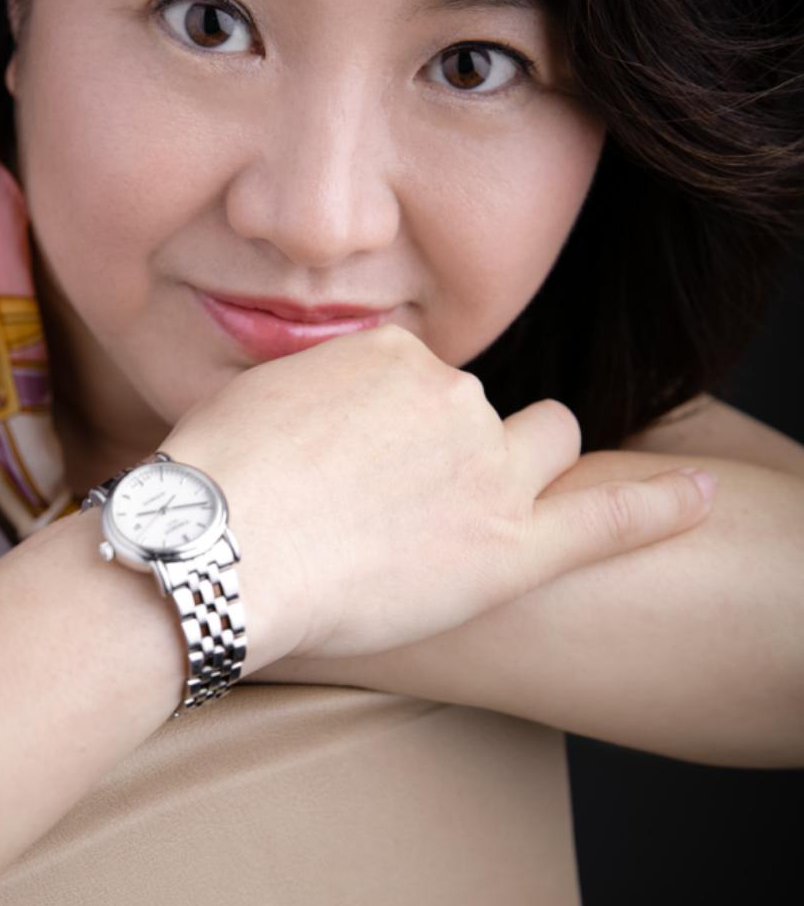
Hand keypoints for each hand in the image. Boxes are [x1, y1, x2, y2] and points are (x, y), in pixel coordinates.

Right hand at [159, 323, 714, 662]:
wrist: (211, 553)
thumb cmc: (203, 488)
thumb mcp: (245, 402)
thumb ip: (304, 395)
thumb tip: (307, 417)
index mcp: (390, 352)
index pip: (421, 379)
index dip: (398, 426)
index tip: (363, 465)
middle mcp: (453, 394)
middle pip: (486, 410)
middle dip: (460, 446)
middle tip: (401, 504)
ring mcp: (487, 465)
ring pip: (547, 443)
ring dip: (525, 468)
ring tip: (471, 517)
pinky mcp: (509, 542)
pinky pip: (609, 515)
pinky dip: (662, 505)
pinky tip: (702, 499)